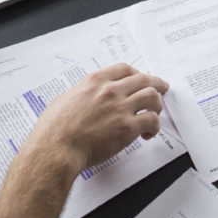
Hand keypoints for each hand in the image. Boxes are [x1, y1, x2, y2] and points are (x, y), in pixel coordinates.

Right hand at [23, 63, 169, 177]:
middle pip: (143, 79)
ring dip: (157, 104)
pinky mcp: (127, 127)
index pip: (124, 69)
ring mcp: (120, 108)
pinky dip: (154, 126)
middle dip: (156, 83)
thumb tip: (78, 99)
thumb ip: (77, 95)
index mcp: (95, 81)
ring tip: (156, 113)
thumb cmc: (54, 130)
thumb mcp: (62, 100)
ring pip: (152, 96)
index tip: (141, 78)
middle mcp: (110, 90)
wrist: (56, 149)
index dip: (137, 73)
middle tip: (162, 88)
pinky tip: (148, 133)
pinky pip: (151, 120)